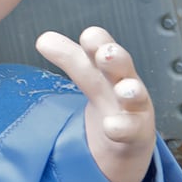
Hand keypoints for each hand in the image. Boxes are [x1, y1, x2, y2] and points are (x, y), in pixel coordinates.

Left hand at [35, 26, 156, 181]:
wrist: (129, 145)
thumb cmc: (112, 103)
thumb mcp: (91, 78)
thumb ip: (71, 59)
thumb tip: (43, 39)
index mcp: (109, 69)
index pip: (103, 48)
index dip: (97, 40)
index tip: (84, 36)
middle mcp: (124, 84)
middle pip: (122, 66)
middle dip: (114, 56)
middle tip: (104, 53)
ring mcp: (134, 110)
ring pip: (135, 96)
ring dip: (130, 91)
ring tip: (124, 90)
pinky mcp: (137, 135)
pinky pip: (132, 130)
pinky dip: (123, 128)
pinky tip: (112, 127)